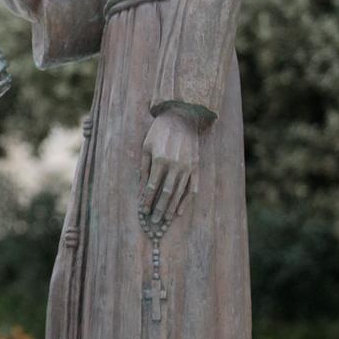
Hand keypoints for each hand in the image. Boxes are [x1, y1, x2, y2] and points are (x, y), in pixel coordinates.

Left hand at [139, 106, 200, 223]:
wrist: (182, 118)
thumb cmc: (159, 132)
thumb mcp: (146, 147)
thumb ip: (144, 169)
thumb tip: (142, 190)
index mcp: (160, 159)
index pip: (152, 186)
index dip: (147, 200)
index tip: (143, 210)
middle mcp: (175, 165)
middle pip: (166, 193)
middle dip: (159, 208)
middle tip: (154, 221)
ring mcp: (188, 167)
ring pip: (179, 192)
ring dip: (172, 208)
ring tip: (165, 219)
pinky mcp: (196, 167)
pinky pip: (192, 188)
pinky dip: (186, 201)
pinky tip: (180, 211)